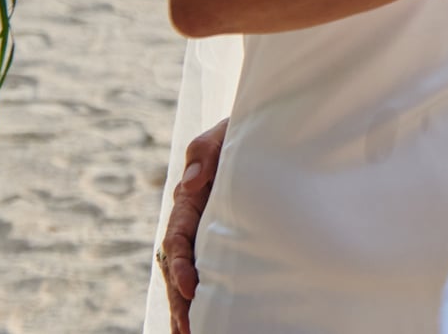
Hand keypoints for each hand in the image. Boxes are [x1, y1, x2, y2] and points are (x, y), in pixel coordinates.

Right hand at [160, 117, 225, 332]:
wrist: (270, 135)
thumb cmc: (244, 132)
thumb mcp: (224, 134)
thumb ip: (205, 152)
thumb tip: (189, 183)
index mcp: (189, 202)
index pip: (177, 238)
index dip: (180, 265)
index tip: (190, 287)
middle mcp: (193, 225)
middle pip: (177, 269)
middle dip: (180, 301)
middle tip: (188, 329)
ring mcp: (207, 239)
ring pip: (189, 280)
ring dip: (188, 310)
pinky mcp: (224, 248)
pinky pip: (211, 278)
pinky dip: (203, 304)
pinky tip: (206, 327)